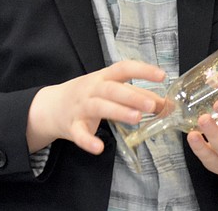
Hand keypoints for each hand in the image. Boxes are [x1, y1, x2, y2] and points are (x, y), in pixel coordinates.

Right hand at [27, 60, 164, 154]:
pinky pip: (79, 134)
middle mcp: (92, 89)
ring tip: (137, 118)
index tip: (162, 75)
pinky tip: (99, 147)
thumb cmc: (88, 95)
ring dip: (118, 112)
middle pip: (112, 89)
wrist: (50, 106)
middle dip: (132, 96)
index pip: (123, 68)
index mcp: (104, 77)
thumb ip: (138, 95)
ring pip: (99, 107)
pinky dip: (88, 141)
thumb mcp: (111, 89)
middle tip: (152, 105)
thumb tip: (167, 105)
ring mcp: (81, 107)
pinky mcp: (72, 126)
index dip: (142, 70)